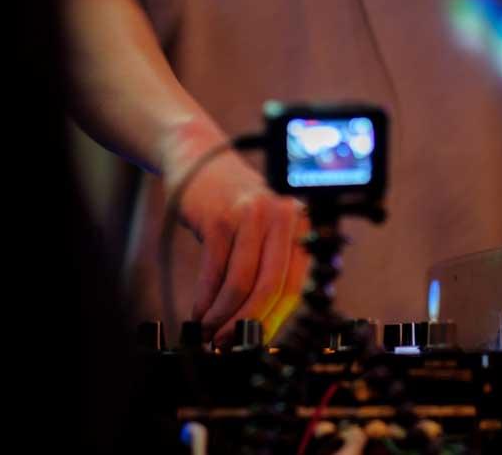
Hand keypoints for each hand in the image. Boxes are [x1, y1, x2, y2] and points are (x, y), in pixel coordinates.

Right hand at [167, 144, 310, 344]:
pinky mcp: (219, 217)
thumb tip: (266, 324)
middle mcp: (283, 217)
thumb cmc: (235, 201)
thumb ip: (275, 263)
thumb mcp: (266, 226)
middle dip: (249, 324)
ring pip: (241, 284)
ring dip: (223, 316)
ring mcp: (251, 215)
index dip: (275, 320)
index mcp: (301, 224)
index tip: (258, 341)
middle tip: (229, 343)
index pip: (297, 285)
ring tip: (211, 332)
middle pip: (272, 287)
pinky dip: (205, 301)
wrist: (199, 157)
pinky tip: (199, 313)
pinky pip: (214, 272)